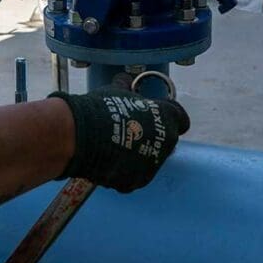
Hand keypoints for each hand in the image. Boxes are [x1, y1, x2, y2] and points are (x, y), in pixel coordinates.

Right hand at [50, 74, 189, 192]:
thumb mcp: (116, 91)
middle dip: (152, 136)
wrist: (81, 137)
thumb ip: (126, 87)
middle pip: (166, 141)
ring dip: (138, 155)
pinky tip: (108, 161)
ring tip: (115, 146)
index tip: (155, 114)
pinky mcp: (135, 182)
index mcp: (168, 118)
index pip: (181, 118)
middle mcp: (167, 144)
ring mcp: (152, 166)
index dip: (168, 116)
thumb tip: (125, 79)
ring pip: (149, 160)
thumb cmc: (102, 110)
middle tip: (132, 130)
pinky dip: (124, 170)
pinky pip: (133, 176)